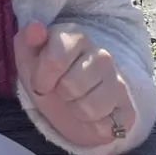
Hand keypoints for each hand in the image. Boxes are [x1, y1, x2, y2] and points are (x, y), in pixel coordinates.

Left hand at [14, 21, 137, 147]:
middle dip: (60, 93)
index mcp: (76, 38)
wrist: (67, 104)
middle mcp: (102, 56)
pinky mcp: (127, 109)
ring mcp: (117, 82)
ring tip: (76, 100)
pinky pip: (104, 126)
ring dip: (74, 109)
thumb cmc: (46, 75)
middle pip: (70, 86)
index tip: (41, 80)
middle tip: (62, 90)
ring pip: (87, 107)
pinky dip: (91, 126)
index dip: (42, 78)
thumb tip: (36, 28)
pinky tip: (91, 115)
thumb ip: (28, 39)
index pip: (55, 61)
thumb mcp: (28, 56)